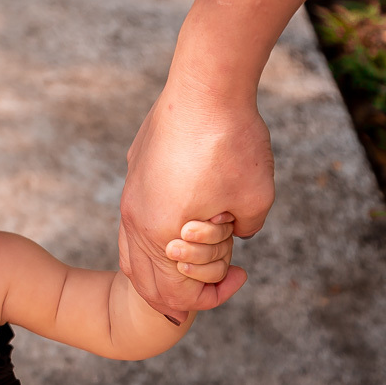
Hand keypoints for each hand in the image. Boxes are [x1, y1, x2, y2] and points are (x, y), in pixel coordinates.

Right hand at [119, 79, 272, 320]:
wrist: (204, 88)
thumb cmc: (232, 144)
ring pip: (133, 255)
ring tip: (198, 257)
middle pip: (148, 283)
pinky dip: (156, 240)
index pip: (177, 294)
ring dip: (166, 267)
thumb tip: (233, 235)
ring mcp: (130, 198)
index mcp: (161, 236)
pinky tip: (184, 224)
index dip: (213, 296)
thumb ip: (243, 233)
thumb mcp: (256, 201)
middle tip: (222, 274)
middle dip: (187, 289)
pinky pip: (134, 224)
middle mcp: (136, 221)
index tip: (241, 275)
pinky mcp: (135, 175)